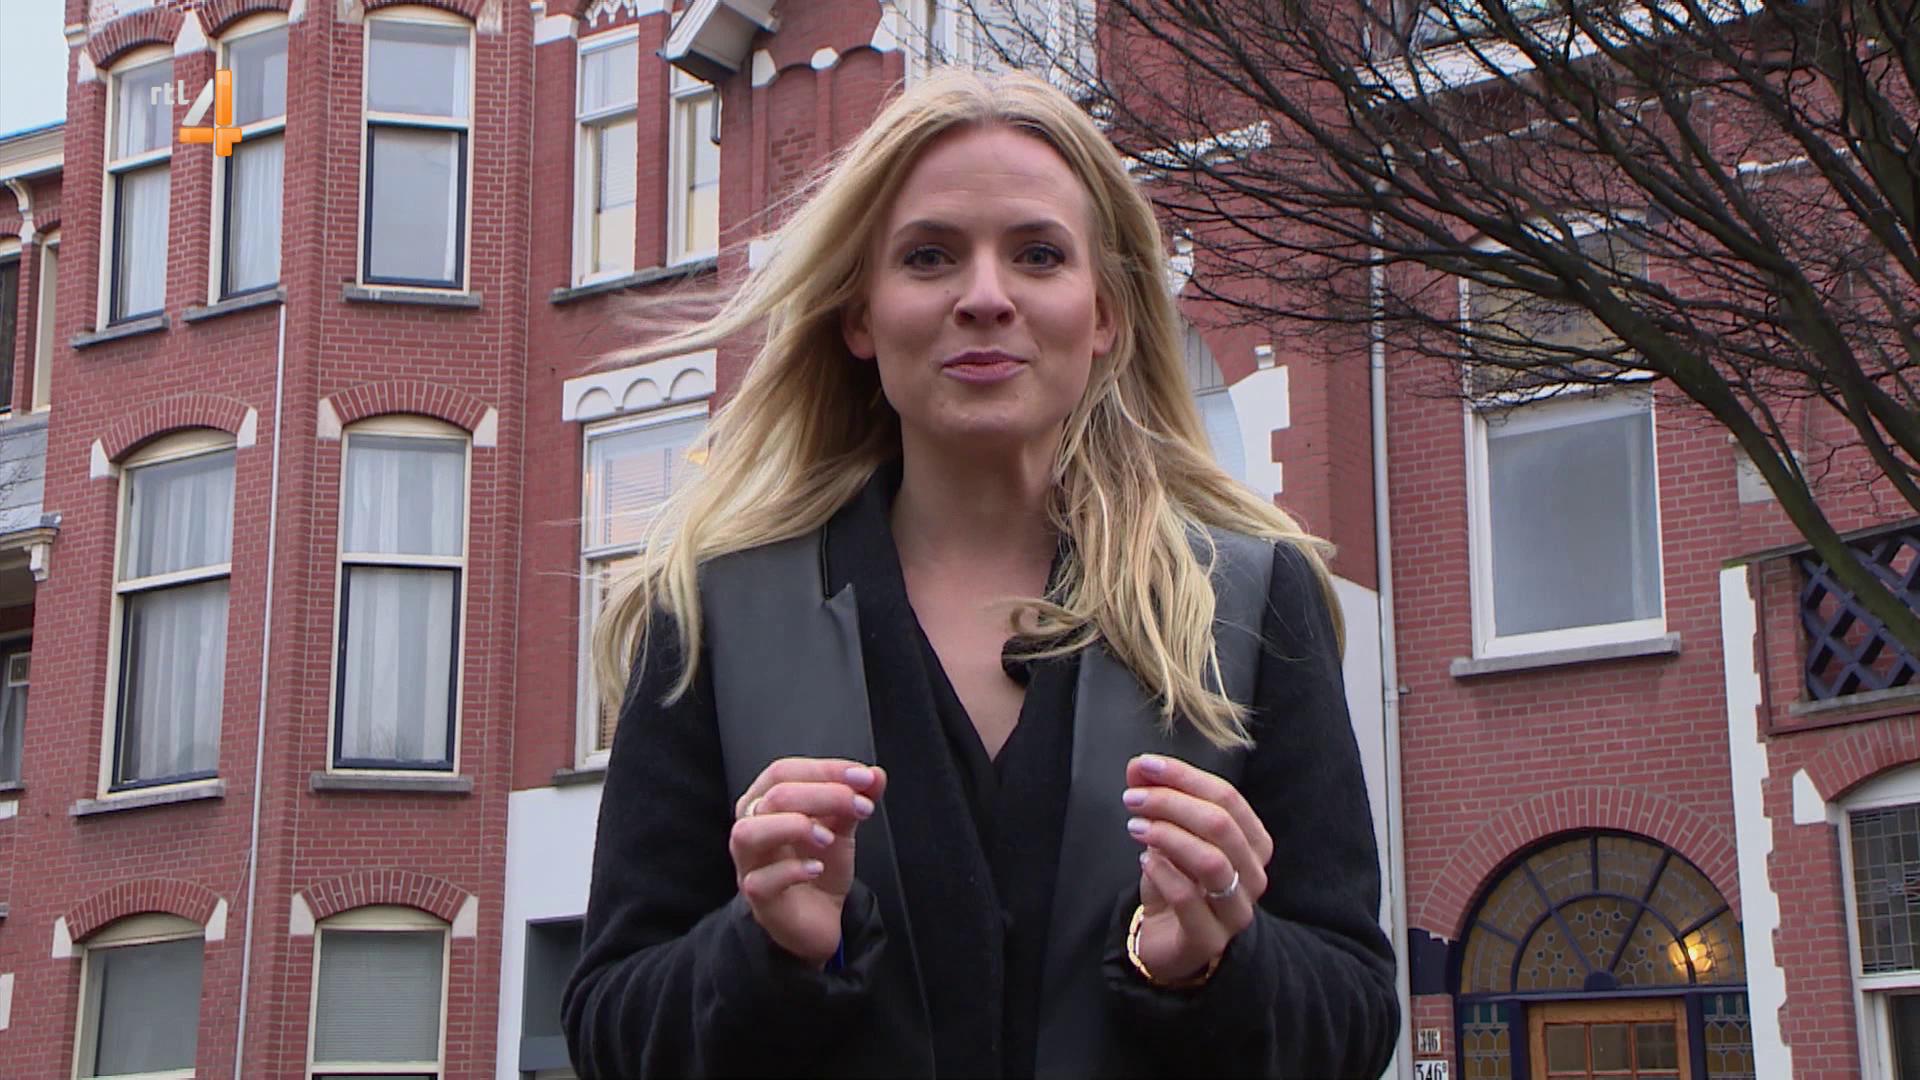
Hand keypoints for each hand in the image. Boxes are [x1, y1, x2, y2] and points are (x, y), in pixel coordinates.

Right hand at [729, 757, 886, 967]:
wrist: (819, 918)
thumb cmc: (819, 865)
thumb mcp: (842, 828)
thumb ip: (855, 800)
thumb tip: (876, 775)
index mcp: (764, 802)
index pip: (783, 772)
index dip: (824, 770)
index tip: (864, 778)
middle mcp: (750, 828)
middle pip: (774, 796)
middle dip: (824, 795)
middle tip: (861, 807)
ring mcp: (749, 865)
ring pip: (749, 832)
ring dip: (794, 826)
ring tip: (828, 837)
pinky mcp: (759, 900)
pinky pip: (760, 880)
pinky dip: (791, 870)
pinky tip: (817, 868)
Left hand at [1122, 754, 1272, 982]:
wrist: (1167, 941)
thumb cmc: (1175, 882)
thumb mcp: (1167, 834)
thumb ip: (1157, 798)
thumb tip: (1140, 766)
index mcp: (1253, 843)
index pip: (1228, 798)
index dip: (1185, 776)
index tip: (1144, 766)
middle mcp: (1254, 875)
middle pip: (1221, 825)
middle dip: (1172, 803)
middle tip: (1133, 799)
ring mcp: (1236, 910)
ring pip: (1211, 860)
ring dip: (1167, 835)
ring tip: (1135, 827)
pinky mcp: (1210, 939)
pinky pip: (1189, 897)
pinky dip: (1162, 872)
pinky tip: (1143, 861)